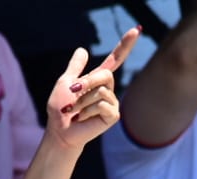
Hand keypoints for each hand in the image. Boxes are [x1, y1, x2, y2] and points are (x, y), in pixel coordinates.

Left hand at [44, 28, 138, 151]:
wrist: (59, 129)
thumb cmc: (60, 108)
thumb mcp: (65, 82)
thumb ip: (75, 67)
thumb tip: (83, 50)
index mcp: (97, 80)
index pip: (115, 59)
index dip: (125, 45)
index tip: (137, 30)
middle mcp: (107, 89)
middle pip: (106, 75)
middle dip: (86, 83)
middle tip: (73, 93)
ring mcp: (111, 103)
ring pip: (101, 91)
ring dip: (82, 101)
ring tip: (76, 111)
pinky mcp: (112, 116)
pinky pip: (102, 105)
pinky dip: (88, 111)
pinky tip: (83, 118)